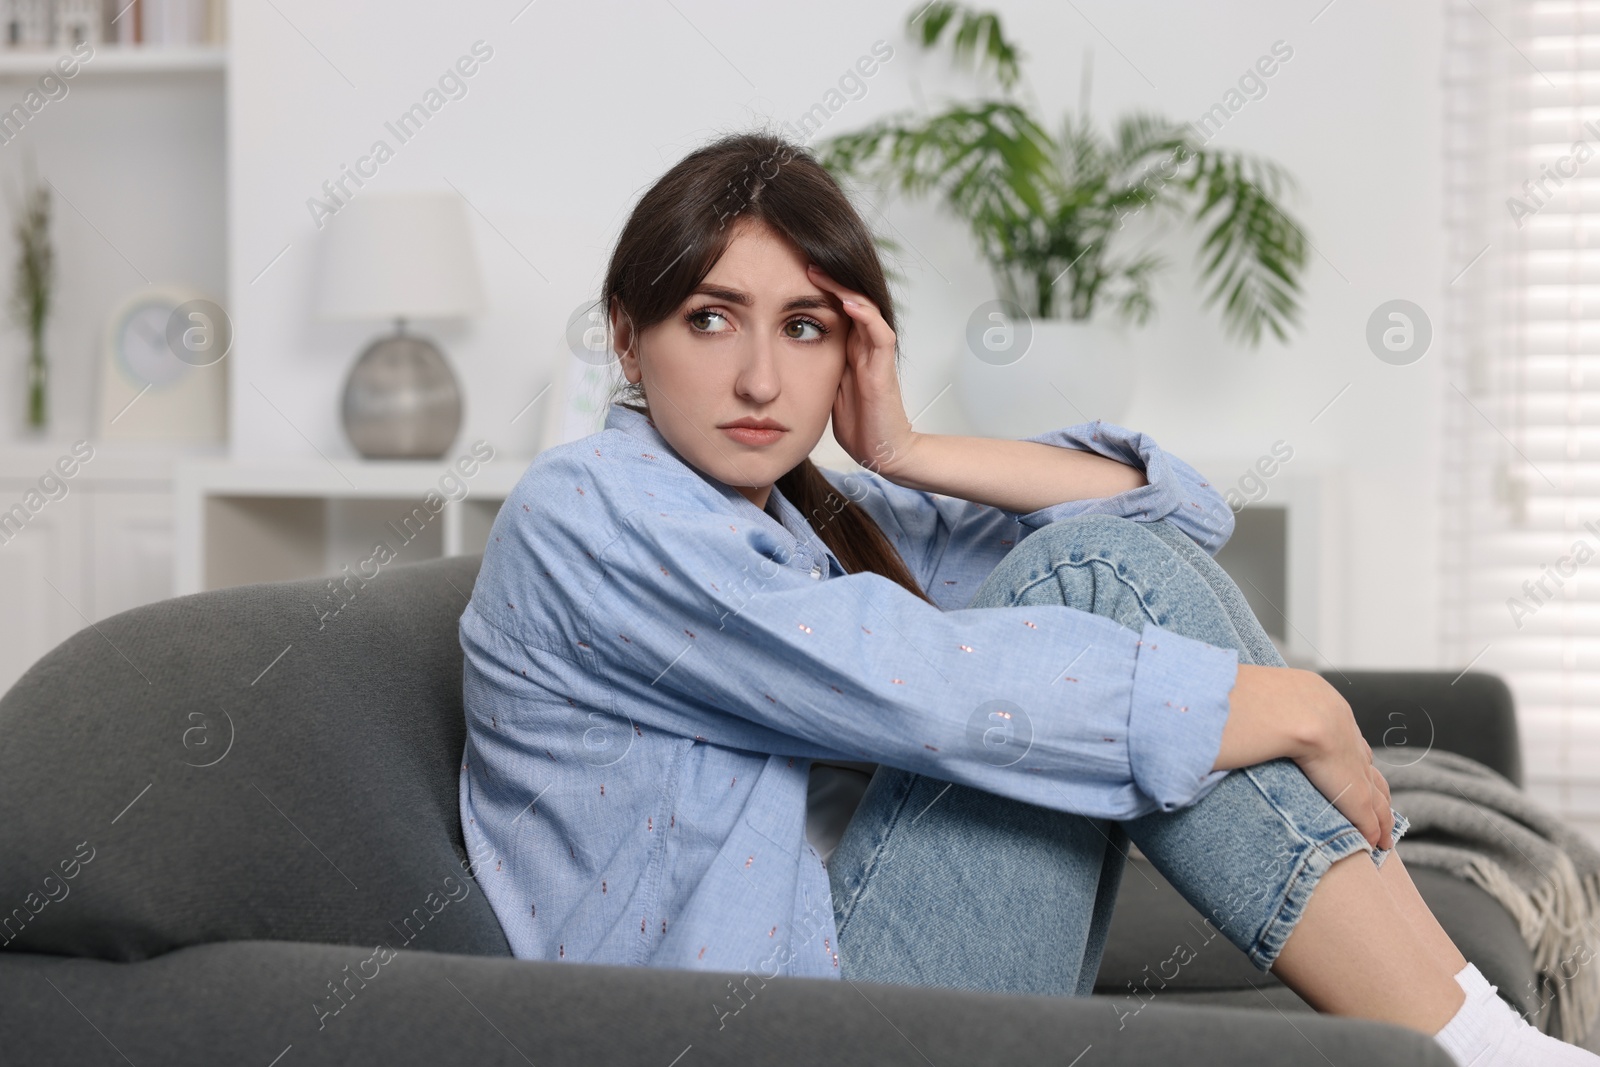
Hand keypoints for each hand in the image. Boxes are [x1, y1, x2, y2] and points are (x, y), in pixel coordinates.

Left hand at [806, 263, 915, 474]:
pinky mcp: (884, 369)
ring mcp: (876, 355)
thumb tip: (780, 351)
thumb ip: (812, 366)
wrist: (881, 451)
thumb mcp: (823, 387)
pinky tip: (847, 303)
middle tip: (801, 259)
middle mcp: (864, 345)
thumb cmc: (857, 423)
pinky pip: (879, 333)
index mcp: (849, 348)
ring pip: (865, 308)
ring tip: (818, 271)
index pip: (835, 307)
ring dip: (843, 288)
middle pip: (850, 299)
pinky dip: (865, 315)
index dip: (816, 288)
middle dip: (828, 278)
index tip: (788, 273)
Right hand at [1218, 665, 1394, 850]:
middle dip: (1371, 783)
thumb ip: (1241, 713)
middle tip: (1378, 809)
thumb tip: (1215, 722)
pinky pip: (1366, 809)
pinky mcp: (1347, 780)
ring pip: (1372, 786)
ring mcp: (1345, 746)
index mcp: (1308, 693)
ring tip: (1380, 834)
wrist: (1251, 701)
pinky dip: (1371, 827)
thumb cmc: (1223, 698)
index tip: (1351, 772)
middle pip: (1362, 758)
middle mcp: (1335, 715)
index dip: (1345, 754)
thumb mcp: (1239, 699)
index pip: (1335, 728)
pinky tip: (1374, 843)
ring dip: (1377, 812)